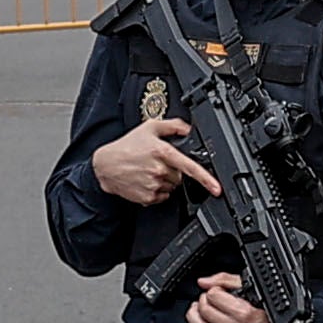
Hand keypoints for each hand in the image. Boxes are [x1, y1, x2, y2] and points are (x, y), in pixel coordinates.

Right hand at [94, 116, 215, 206]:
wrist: (105, 165)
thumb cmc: (126, 146)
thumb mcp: (149, 127)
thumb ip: (172, 125)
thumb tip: (188, 129)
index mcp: (162, 153)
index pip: (189, 167)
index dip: (206, 178)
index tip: (217, 188)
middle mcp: (159, 170)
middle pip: (181, 176)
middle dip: (175, 170)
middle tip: (159, 163)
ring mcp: (153, 185)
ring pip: (172, 187)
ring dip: (166, 180)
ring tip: (149, 170)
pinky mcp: (148, 197)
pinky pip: (162, 196)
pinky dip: (158, 190)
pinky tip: (146, 180)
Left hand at [189, 273, 297, 322]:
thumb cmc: (273, 312)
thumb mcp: (252, 288)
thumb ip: (226, 281)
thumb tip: (204, 282)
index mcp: (245, 313)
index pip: (213, 296)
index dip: (214, 289)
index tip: (218, 290)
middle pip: (205, 311)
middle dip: (203, 300)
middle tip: (208, 297)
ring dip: (196, 315)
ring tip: (199, 308)